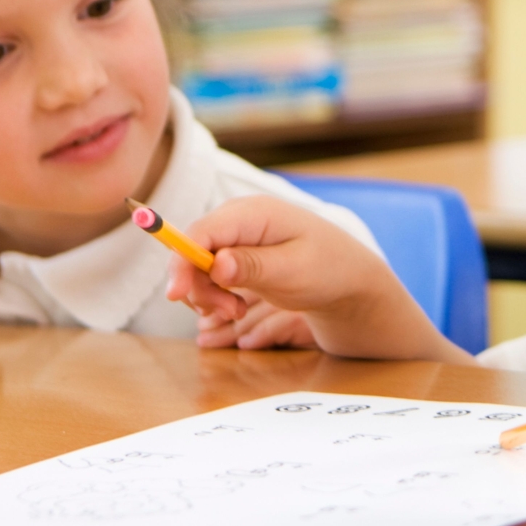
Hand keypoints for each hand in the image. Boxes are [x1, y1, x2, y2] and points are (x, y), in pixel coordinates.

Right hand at [167, 196, 464, 361]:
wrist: (348, 279)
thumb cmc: (328, 270)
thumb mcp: (294, 272)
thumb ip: (254, 267)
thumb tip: (216, 264)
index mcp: (254, 213)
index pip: (202, 231)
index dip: (181, 261)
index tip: (177, 295)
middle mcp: (239, 218)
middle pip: (192, 249)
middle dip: (199, 286)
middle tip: (228, 313)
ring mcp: (236, 235)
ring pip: (196, 265)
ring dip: (207, 294)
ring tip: (236, 312)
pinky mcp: (235, 253)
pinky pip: (207, 273)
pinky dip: (214, 294)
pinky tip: (235, 307)